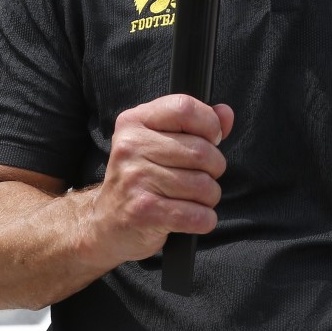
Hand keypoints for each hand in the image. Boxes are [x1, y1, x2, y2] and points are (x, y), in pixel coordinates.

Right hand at [84, 94, 233, 266]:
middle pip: (202, 152)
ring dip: (209, 198)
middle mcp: (130, 146)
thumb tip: (225, 113)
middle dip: (214, 169)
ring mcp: (134, 179)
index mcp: (134, 121)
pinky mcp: (143, 212)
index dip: (209, 124)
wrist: (105, 223)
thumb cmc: (141, 178)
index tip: (211, 140)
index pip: (184, 107)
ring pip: (203, 186)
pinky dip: (204, 220)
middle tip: (201, 177)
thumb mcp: (160, 143)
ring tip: (192, 199)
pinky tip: (191, 218)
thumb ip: (195, 125)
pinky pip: (197, 216)